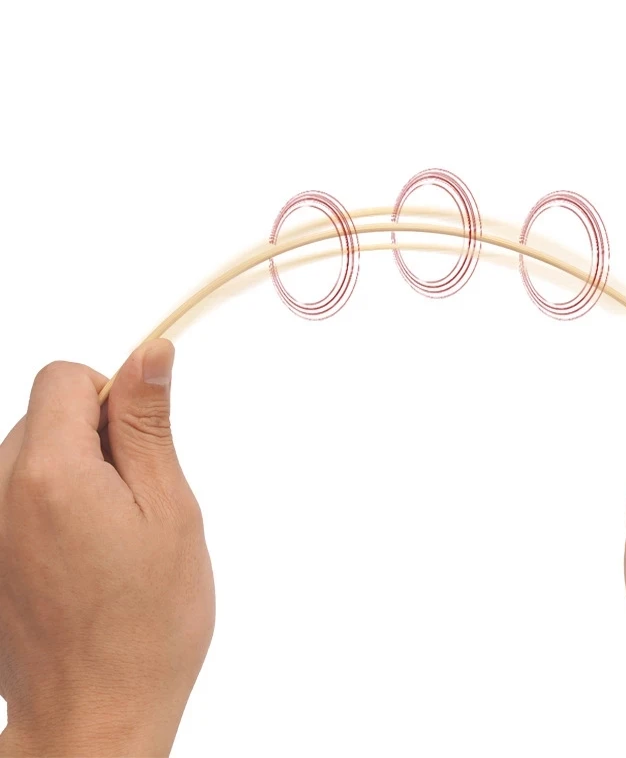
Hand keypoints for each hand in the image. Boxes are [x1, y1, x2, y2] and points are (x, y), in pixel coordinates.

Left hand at [0, 340, 214, 756]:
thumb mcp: (169, 510)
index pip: (62, 377)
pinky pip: (13, 497)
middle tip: (133, 500)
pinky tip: (77, 558)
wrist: (95, 716)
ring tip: (105, 535)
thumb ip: (148, 424)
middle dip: (94, 437)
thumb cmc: (148, 621)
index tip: (140, 440)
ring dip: (72, 473)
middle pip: (43, 415)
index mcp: (49, 474)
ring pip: (28, 455)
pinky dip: (48, 507)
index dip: (110, 393)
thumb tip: (150, 352)